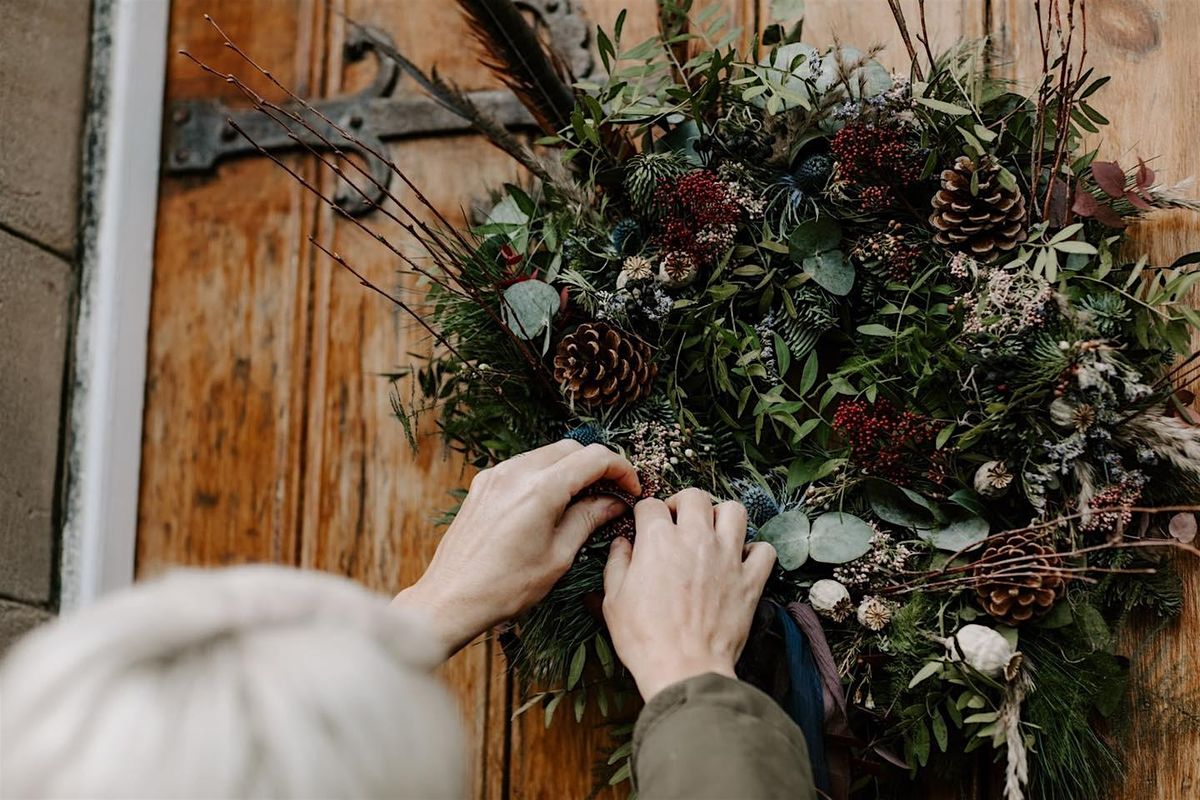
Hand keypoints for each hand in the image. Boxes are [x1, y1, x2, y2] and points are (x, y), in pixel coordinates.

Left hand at [394, 440, 639, 658]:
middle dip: (597, 465)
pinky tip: (552, 503)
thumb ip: (588, 520)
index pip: (594, 458)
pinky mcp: (483, 485)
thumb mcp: (558, 556)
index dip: (621, 469)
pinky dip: (544, 475)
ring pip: (546, 454)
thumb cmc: (505, 586)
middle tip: (612, 492)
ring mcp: (496, 475)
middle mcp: (516, 472)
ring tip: (584, 499)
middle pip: (571, 448)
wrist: (451, 598)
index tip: (631, 489)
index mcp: (540, 489)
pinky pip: (523, 467)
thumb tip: (613, 502)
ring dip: (570, 468)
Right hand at [602, 489, 775, 700]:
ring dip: (721, 517)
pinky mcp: (750, 580)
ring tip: (711, 532)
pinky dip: (755, 551)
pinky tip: (741, 561)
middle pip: (694, 496)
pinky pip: (764, 550)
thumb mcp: (613, 600)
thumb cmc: (645, 639)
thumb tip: (623, 545)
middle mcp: (695, 540)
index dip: (644, 514)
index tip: (644, 525)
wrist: (684, 669)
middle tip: (677, 522)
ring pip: (734, 511)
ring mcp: (727, 558)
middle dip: (682, 503)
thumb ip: (617, 563)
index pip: (651, 505)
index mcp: (658, 541)